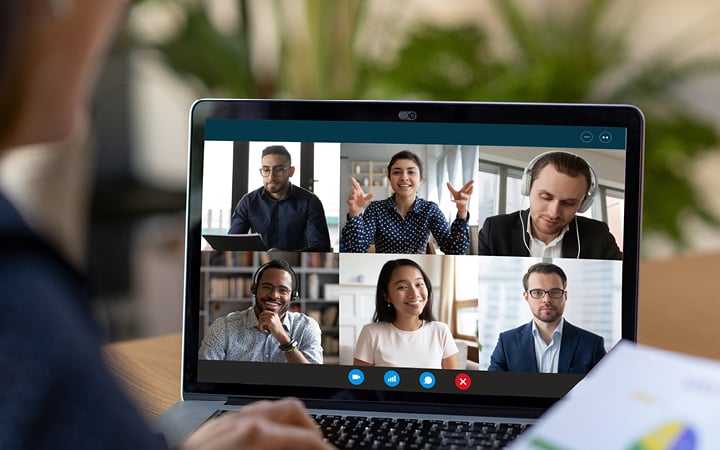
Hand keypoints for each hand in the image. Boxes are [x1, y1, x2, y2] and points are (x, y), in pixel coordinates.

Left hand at [179, 397, 332, 449]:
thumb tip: (308, 449)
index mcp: (256, 433)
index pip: (305, 436)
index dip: (324, 447)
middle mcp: (241, 420)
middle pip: (292, 409)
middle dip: (310, 429)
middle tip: (317, 448)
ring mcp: (226, 419)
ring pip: (269, 408)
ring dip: (288, 425)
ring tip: (294, 445)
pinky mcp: (213, 426)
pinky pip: (248, 416)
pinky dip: (267, 425)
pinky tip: (266, 442)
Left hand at [257, 311, 286, 340]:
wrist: (281, 334)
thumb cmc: (276, 329)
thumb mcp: (273, 321)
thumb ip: (268, 318)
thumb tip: (260, 317)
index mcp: (274, 313)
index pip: (264, 312)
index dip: (261, 316)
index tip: (260, 321)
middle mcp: (273, 314)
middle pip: (262, 314)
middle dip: (259, 320)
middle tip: (261, 325)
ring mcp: (272, 317)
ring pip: (261, 319)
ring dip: (260, 324)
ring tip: (262, 328)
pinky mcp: (270, 321)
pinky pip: (261, 322)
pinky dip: (260, 327)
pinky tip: (263, 330)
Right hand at [347, 178, 373, 217]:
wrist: (358, 209)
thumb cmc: (362, 202)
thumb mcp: (366, 199)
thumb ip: (368, 197)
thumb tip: (372, 194)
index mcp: (358, 191)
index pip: (356, 185)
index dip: (354, 182)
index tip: (351, 178)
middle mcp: (354, 194)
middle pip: (353, 190)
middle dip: (353, 190)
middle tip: (354, 190)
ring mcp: (351, 198)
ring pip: (350, 196)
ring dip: (352, 196)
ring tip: (354, 197)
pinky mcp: (350, 203)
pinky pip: (349, 201)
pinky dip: (350, 202)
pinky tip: (352, 202)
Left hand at [447, 180, 473, 218]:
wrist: (461, 207)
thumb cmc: (459, 198)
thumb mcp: (455, 193)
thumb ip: (451, 188)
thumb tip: (447, 182)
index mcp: (464, 192)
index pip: (468, 187)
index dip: (470, 183)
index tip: (473, 180)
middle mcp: (466, 195)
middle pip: (469, 192)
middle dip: (471, 189)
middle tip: (472, 186)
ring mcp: (464, 200)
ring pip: (465, 198)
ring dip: (463, 195)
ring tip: (461, 193)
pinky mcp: (462, 205)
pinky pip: (459, 203)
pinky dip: (456, 202)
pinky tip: (452, 200)